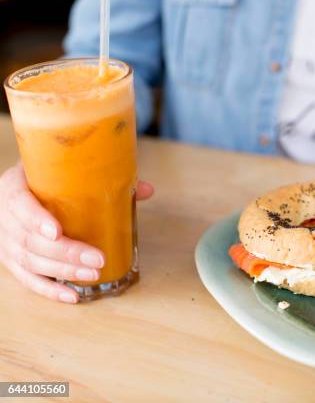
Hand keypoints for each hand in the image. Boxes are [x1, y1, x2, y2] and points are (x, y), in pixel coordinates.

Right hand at [0, 163, 153, 302]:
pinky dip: (50, 290)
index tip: (57, 231)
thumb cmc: (42, 181)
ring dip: (64, 271)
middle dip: (66, 253)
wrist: (12, 193)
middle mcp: (4, 218)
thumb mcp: (61, 172)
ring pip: (31, 261)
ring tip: (93, 273)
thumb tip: (147, 190)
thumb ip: (100, 179)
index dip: (36, 219)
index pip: (19, 204)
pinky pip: (28, 280)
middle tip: (97, 258)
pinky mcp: (12, 261)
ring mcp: (6, 242)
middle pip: (31, 240)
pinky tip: (72, 296)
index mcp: (13, 188)